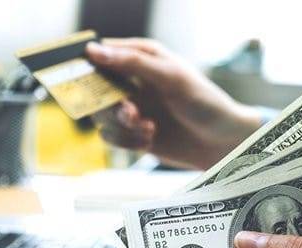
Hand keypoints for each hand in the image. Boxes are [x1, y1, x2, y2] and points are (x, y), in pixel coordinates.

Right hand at [86, 38, 261, 169]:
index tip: (79, 78)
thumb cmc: (204, 103)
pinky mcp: (134, 132)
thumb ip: (133, 63)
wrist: (222, 143)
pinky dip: (127, 141)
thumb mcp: (170, 77)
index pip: (102, 53)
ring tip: (148, 129)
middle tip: (131, 112)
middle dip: (110, 104)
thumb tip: (94, 51)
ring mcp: (133, 107)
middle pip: (95, 89)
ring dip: (122, 125)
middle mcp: (134, 81)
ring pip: (102, 116)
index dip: (88, 64)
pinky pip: (112, 137)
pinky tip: (149, 140)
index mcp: (142, 57)